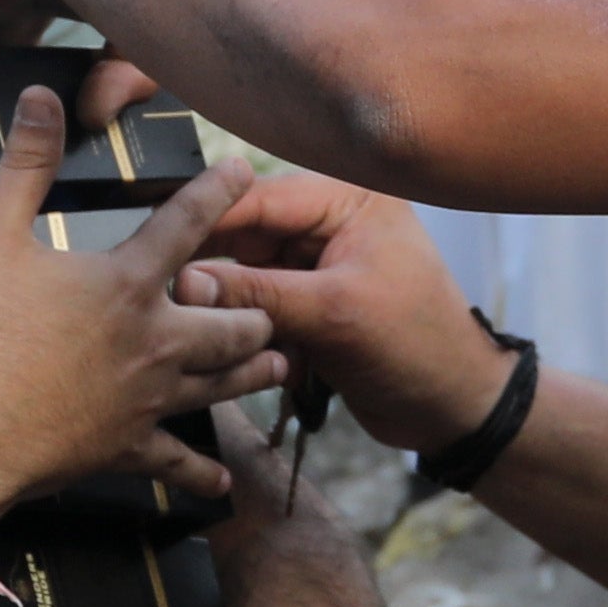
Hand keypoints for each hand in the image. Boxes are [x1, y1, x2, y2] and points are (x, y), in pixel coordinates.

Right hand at [0, 90, 282, 506]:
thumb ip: (26, 164)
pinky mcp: (127, 447)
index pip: (187, 222)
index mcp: (126, 281)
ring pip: (222, 384)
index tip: (245, 170)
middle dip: (257, 306)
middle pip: (231, 319)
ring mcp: (146, 398)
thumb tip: (42, 98)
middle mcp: (154, 340)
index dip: (220, 190)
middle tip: (273, 301)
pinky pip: (177, 462)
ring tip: (278, 364)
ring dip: (253, 372)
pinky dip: (202, 472)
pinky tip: (224, 481)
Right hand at [176, 169, 506, 451]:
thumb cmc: (419, 348)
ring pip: (247, 275)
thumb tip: (182, 280)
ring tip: (203, 332)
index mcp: (350, 200)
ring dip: (233, 308)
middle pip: (246, 235)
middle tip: (162, 294)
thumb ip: (256, 293)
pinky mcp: (312, 304)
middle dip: (214, 269)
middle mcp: (332, 223)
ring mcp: (320, 265)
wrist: (453, 408)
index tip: (153, 239)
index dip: (206, 220)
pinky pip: (260, 307)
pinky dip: (252, 331)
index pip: (260, 198)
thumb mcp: (334, 314)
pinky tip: (254, 358)